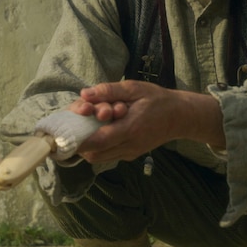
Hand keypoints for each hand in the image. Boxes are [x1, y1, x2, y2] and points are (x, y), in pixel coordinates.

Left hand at [74, 80, 223, 162]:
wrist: (180, 116)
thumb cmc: (157, 99)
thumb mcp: (134, 88)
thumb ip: (109, 91)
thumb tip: (84, 94)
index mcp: (131, 128)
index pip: (98, 141)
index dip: (78, 139)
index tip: (67, 130)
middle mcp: (129, 145)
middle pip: (94, 154)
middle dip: (81, 142)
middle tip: (77, 124)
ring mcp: (130, 153)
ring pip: (99, 158)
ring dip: (89, 145)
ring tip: (88, 126)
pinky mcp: (131, 155)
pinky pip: (108, 156)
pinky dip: (99, 147)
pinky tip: (100, 131)